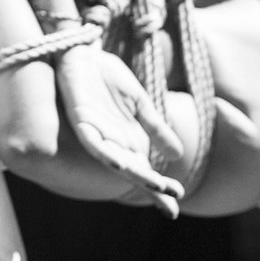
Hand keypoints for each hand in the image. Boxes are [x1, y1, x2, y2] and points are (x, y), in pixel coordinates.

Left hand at [55, 46, 184, 217]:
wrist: (83, 53)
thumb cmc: (107, 78)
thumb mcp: (139, 102)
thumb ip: (155, 127)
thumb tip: (178, 155)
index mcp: (128, 140)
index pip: (146, 170)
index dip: (159, 189)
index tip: (175, 207)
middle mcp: (113, 142)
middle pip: (133, 171)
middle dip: (152, 186)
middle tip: (172, 197)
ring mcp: (97, 133)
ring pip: (116, 162)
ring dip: (134, 173)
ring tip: (155, 185)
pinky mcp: (81, 122)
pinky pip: (93, 143)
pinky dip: (106, 154)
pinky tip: (118, 163)